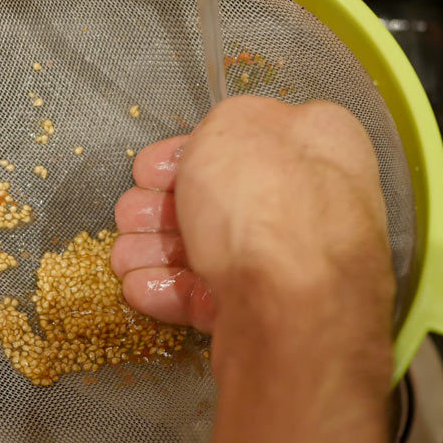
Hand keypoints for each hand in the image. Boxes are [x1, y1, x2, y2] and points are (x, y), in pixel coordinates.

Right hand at [113, 96, 395, 442]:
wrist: (291, 308)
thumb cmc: (264, 202)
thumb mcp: (230, 127)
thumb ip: (220, 127)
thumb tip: (217, 147)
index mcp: (321, 142)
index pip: (248, 136)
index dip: (189, 150)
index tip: (148, 168)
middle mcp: (316, 201)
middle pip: (223, 198)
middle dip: (164, 207)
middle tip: (129, 215)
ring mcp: (295, 264)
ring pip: (212, 249)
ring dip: (157, 250)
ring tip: (121, 257)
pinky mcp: (271, 315)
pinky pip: (214, 294)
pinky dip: (172, 290)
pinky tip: (138, 287)